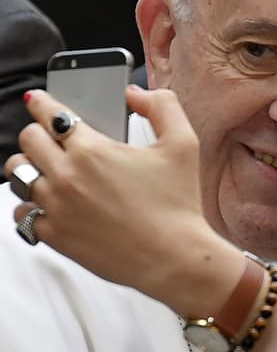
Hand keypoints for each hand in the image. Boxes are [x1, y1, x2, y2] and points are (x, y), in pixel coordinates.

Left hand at [3, 87, 241, 317]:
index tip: (38, 100)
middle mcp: (66, 176)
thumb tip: (133, 93)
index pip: (49, 113)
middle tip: (53, 138)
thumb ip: (162, 106)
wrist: (174, 258)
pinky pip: (21, 213)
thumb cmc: (179, 204)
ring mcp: (56, 207)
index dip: (42, 102)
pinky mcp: (54, 235)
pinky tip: (50, 203)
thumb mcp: (183, 144)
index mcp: (92, 149)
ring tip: (49, 170)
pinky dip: (30, 205)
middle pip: (28, 140)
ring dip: (31, 167)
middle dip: (39, 134)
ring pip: (18, 175)